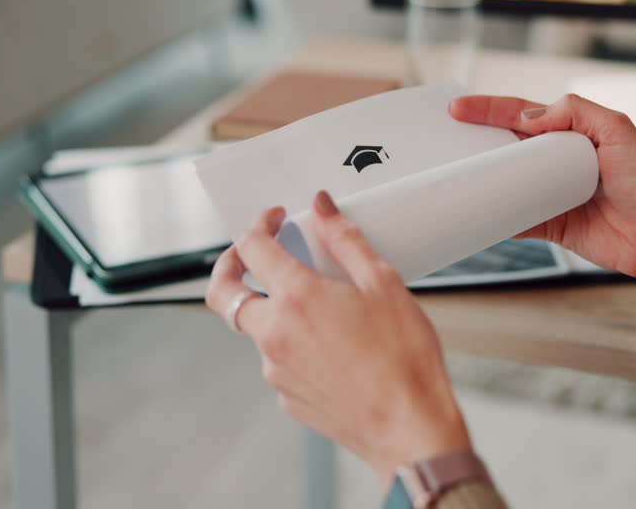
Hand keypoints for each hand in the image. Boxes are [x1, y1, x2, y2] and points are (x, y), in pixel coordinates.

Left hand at [205, 193, 471, 486]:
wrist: (410, 427)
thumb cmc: (404, 357)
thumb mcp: (383, 283)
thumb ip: (344, 240)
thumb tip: (321, 208)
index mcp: (296, 298)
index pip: (252, 246)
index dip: (259, 224)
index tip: (274, 219)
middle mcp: (274, 334)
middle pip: (225, 293)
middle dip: (229, 266)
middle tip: (247, 254)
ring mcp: (276, 370)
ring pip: (257, 329)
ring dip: (275, 310)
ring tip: (322, 308)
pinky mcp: (287, 397)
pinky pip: (280, 361)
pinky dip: (295, 345)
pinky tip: (335, 347)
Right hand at [450, 93, 635, 294]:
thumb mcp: (617, 129)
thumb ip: (575, 112)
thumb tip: (528, 120)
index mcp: (571, 132)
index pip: (521, 115)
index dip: (488, 109)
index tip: (457, 108)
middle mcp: (557, 160)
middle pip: (507, 145)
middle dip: (476, 139)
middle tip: (444, 138)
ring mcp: (551, 192)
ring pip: (505, 180)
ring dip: (480, 176)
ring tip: (450, 171)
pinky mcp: (551, 225)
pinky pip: (513, 218)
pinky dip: (492, 215)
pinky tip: (471, 210)